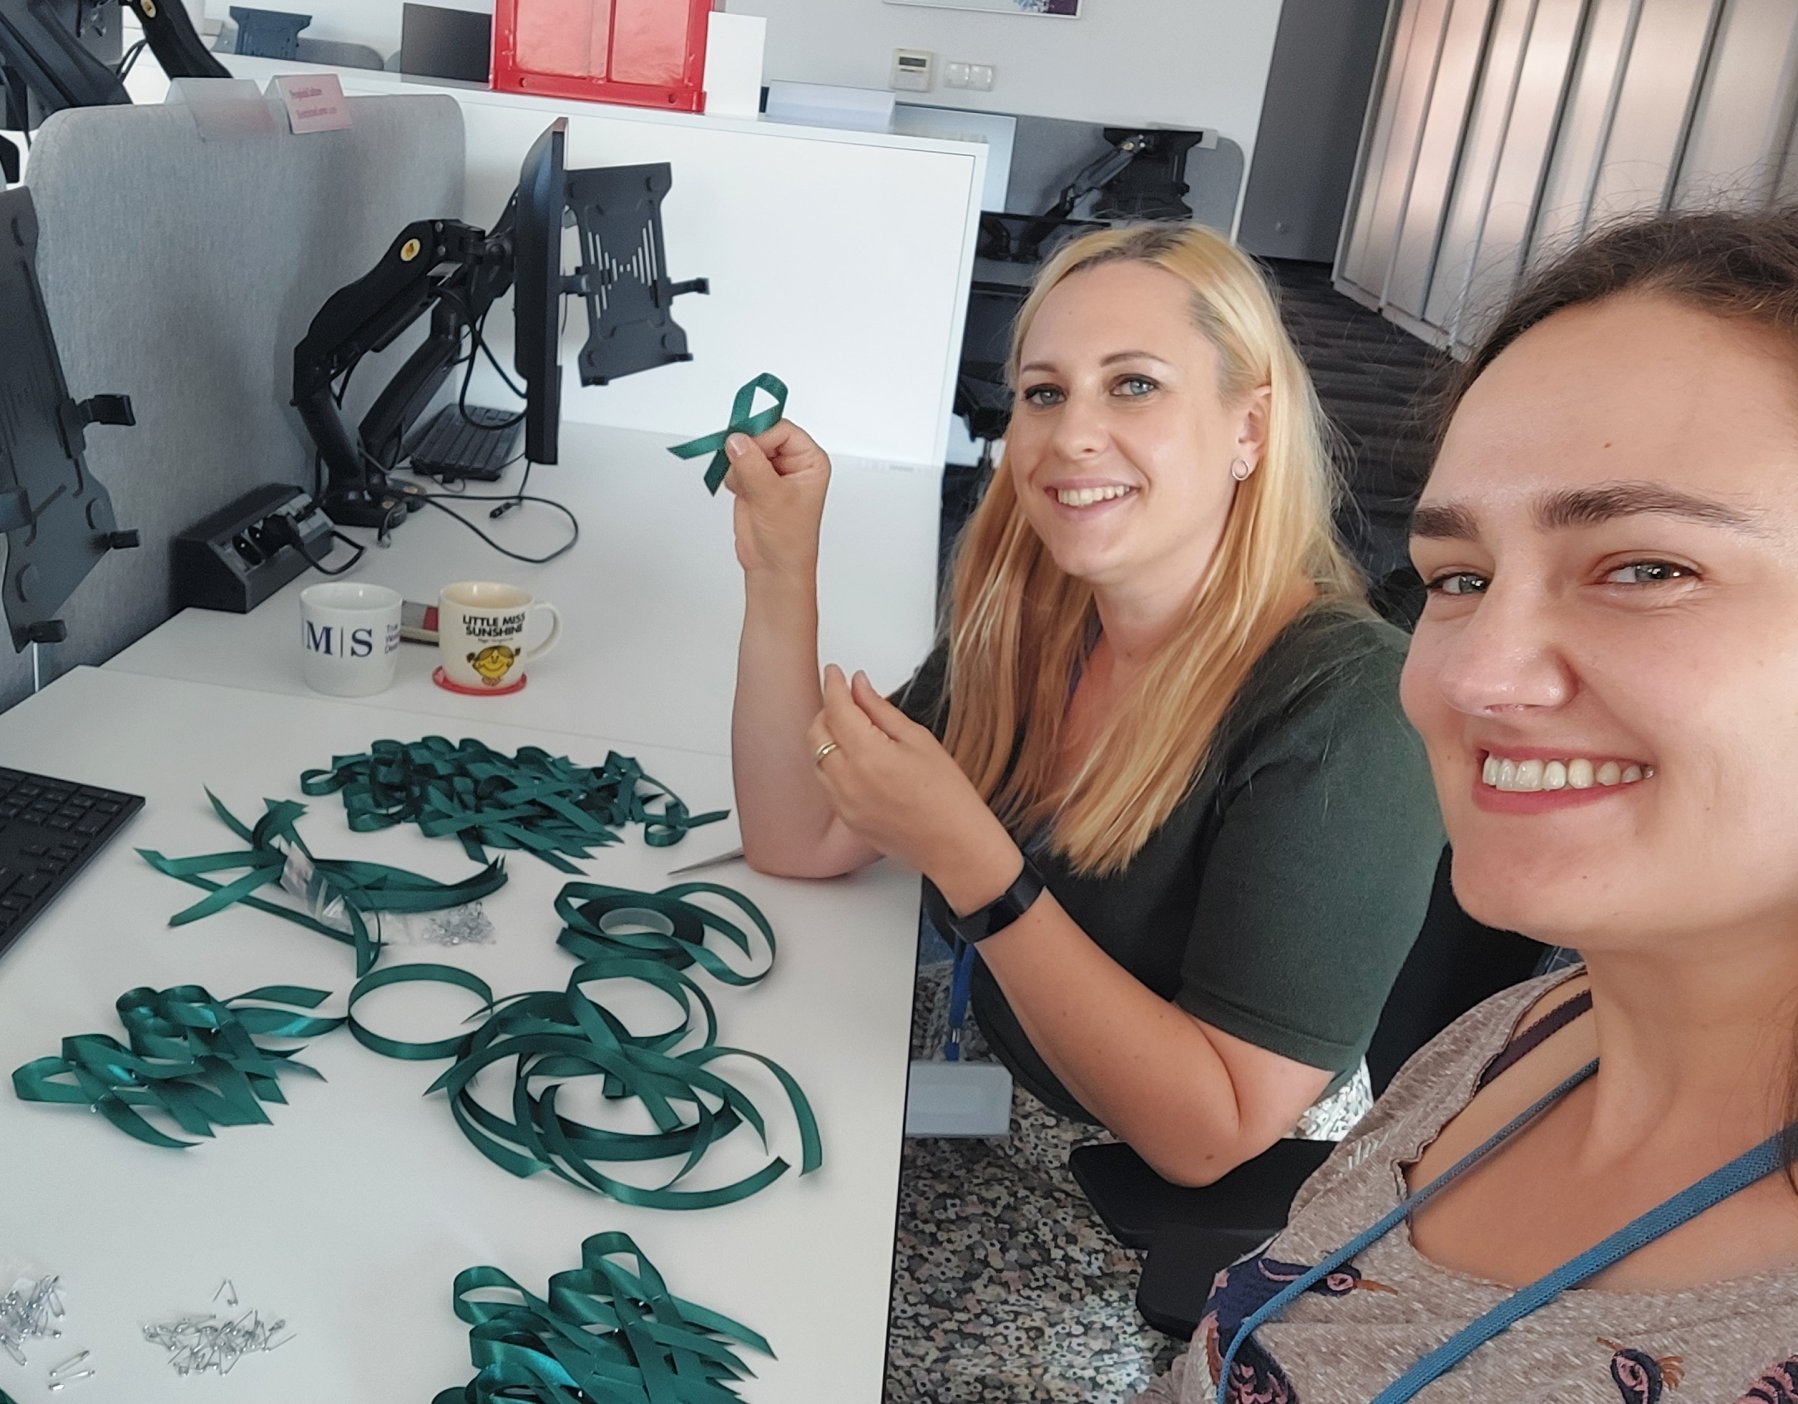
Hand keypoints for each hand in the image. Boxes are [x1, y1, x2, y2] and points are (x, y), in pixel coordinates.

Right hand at [722, 419, 830, 577]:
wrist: (773, 565)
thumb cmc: (789, 538)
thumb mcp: (773, 497)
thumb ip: (753, 465)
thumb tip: (737, 440)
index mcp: (810, 461)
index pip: (782, 430)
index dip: (761, 435)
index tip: (744, 445)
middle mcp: (792, 462)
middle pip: (762, 435)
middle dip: (747, 451)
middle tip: (741, 467)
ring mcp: (771, 471)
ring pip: (745, 448)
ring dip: (739, 467)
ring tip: (750, 490)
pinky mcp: (753, 480)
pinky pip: (734, 464)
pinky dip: (733, 477)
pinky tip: (744, 494)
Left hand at [806, 665, 1021, 907]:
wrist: (955, 845)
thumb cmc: (948, 797)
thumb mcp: (919, 740)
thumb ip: (881, 710)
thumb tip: (860, 686)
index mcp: (868, 755)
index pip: (836, 708)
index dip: (832, 684)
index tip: (834, 672)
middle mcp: (847, 780)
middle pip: (818, 732)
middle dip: (828, 709)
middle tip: (848, 698)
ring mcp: (843, 802)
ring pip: (817, 757)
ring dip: (827, 736)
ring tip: (853, 728)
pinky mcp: (846, 818)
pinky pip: (826, 782)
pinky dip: (832, 762)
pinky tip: (855, 758)